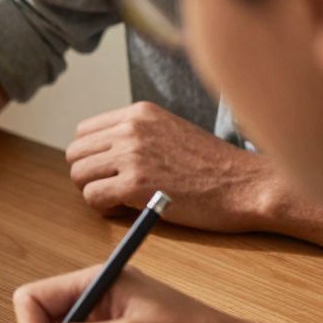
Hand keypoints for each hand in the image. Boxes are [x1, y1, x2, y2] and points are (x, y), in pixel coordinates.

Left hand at [66, 102, 278, 230]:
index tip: (111, 171)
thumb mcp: (171, 132)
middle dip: (89, 175)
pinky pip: (92, 197)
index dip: (93, 156)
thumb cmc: (213, 166)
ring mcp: (132, 156)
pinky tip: (128, 210)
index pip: (84, 132)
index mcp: (139, 113)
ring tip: (122, 200)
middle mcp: (131, 129)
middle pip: (75, 153)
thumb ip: (136, 136)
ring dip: (95, 192)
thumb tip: (99, 154)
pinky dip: (104, 208)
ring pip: (79, 175)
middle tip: (112, 189)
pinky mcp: (134, 184)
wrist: (247, 185)